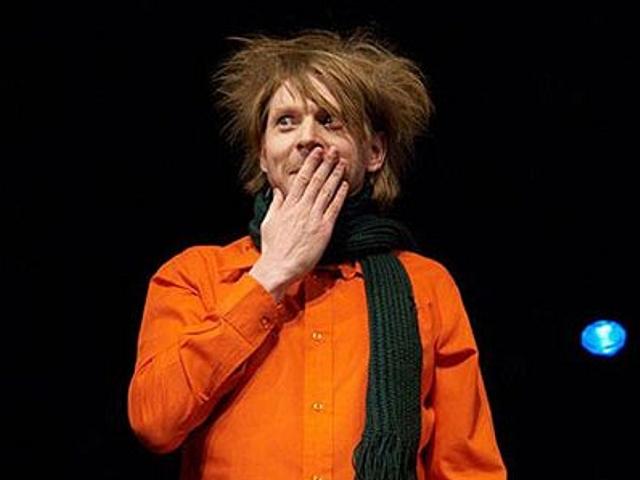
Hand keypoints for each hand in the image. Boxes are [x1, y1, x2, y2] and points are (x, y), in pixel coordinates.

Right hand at [249, 146, 348, 300]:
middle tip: (333, 150)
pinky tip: (345, 185)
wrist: (279, 266)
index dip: (311, 164)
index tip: (317, 152)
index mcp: (288, 206)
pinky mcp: (324, 229)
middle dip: (326, 164)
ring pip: (326, 191)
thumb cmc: (273, 248)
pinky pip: (334, 208)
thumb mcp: (269, 222)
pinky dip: (340, 195)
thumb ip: (275, 205)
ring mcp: (313, 218)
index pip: (301, 179)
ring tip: (342, 163)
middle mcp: (302, 208)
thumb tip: (277, 191)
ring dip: (335, 175)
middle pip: (316, 181)